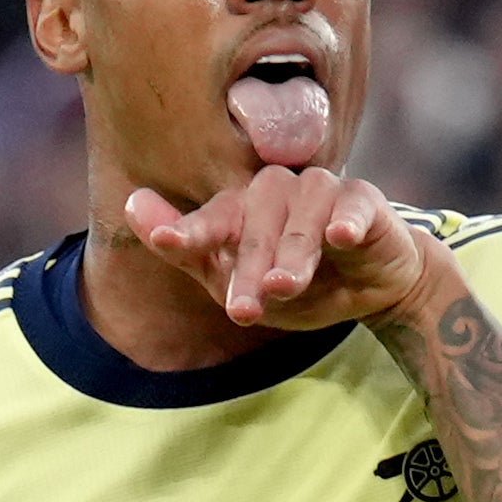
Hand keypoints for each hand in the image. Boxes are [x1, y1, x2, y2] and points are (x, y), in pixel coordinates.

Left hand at [119, 162, 436, 337]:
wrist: (369, 291)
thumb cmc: (297, 280)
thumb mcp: (237, 279)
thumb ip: (187, 248)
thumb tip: (132, 202)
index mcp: (244, 207)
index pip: (214, 217)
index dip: (190, 230)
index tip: (166, 241)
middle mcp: (279, 191)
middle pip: (257, 224)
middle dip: (249, 268)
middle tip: (242, 311)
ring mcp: (322, 191)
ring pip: (302, 213)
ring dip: (292, 253)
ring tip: (284, 287)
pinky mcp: (364, 201)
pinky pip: (352, 205)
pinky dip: (346, 221)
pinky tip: (340, 238)